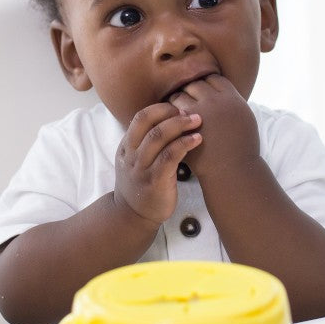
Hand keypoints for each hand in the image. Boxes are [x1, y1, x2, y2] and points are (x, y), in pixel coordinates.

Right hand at [113, 103, 202, 223]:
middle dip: (172, 113)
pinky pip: (169, 157)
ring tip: (197, 121)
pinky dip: (184, 144)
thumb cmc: (141, 184)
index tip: (178, 107)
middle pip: (148, 123)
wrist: (132, 216)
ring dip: (180, 125)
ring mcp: (141, 168)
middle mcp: (131, 155)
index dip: (160, 108)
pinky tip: (197, 139)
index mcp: (126, 147)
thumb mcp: (135, 161)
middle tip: (192, 111)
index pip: (140, 117)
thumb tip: (171, 119)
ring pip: (158, 137)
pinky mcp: (155, 181)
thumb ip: (146, 143)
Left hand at [168, 74, 258, 177]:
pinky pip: (169, 115)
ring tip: (178, 112)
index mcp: (231, 98)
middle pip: (193, 84)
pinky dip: (169, 116)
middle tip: (188, 100)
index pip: (212, 78)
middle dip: (189, 91)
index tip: (204, 94)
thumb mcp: (244, 117)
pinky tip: (172, 124)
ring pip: (178, 96)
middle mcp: (214, 102)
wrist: (232, 173)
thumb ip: (230, 100)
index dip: (207, 84)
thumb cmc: (241, 147)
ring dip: (176, 102)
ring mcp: (197, 115)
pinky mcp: (183, 129)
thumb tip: (215, 84)